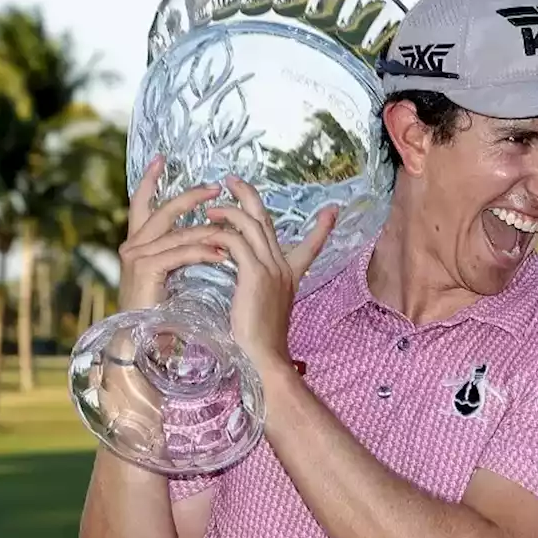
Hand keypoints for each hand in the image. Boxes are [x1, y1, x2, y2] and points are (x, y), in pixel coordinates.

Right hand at [117, 155, 226, 311]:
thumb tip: (214, 234)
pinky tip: (223, 254)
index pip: (141, 205)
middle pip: (163, 211)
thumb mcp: (174, 274)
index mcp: (138, 244)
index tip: (160, 158)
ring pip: (178, 233)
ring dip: (209, 231)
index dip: (149, 181)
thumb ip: (183, 251)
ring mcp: (136, 257)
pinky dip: (204, 252)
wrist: (144, 343)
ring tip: (233, 228)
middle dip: (191, 198)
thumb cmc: (164, 312)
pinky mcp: (146, 269)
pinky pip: (180, 252)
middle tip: (215, 187)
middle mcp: (132, 246)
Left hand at [205, 175, 337, 371]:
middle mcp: (283, 268)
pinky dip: (219, 234)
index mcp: (289, 276)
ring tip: (208, 208)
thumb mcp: (264, 310)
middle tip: (232, 179)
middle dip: (249, 196)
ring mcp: (272, 269)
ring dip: (228, 211)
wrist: (263, 358)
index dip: (321, 227)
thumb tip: (246, 286)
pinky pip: (235, 242)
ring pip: (251, 225)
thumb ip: (258, 291)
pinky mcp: (256, 275)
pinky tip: (205, 233)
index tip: (332, 210)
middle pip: (266, 221)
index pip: (309, 245)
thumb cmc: (258, 342)